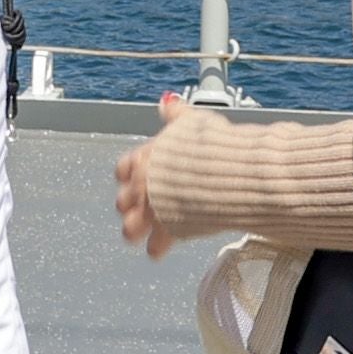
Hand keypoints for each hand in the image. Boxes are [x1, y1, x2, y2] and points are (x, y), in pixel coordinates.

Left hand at [114, 90, 204, 252]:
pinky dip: (157, 249)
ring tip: (139, 235)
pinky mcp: (170, 229)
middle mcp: (145, 185)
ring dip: (135, 230)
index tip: (133, 177)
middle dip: (131, 204)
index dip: (129, 174)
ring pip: (131, 227)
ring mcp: (155, 209)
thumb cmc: (213, 145)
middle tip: (138, 208)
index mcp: (147, 158)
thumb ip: (176, 116)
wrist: (228, 172)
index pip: (124, 167)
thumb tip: (167, 101)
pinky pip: (156, 245)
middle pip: (124, 199)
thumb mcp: (192, 124)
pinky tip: (157, 252)